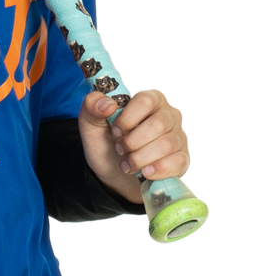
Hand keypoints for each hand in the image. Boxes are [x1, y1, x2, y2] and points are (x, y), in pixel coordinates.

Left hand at [79, 84, 189, 198]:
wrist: (115, 176)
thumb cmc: (108, 144)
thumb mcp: (92, 125)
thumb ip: (92, 107)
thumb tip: (107, 105)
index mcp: (150, 99)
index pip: (146, 100)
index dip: (127, 119)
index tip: (115, 132)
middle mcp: (169, 114)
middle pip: (158, 125)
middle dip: (132, 142)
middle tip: (119, 150)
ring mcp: (178, 137)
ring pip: (166, 145)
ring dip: (140, 159)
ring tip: (126, 164)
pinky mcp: (182, 158)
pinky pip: (177, 162)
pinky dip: (157, 170)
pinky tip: (145, 173)